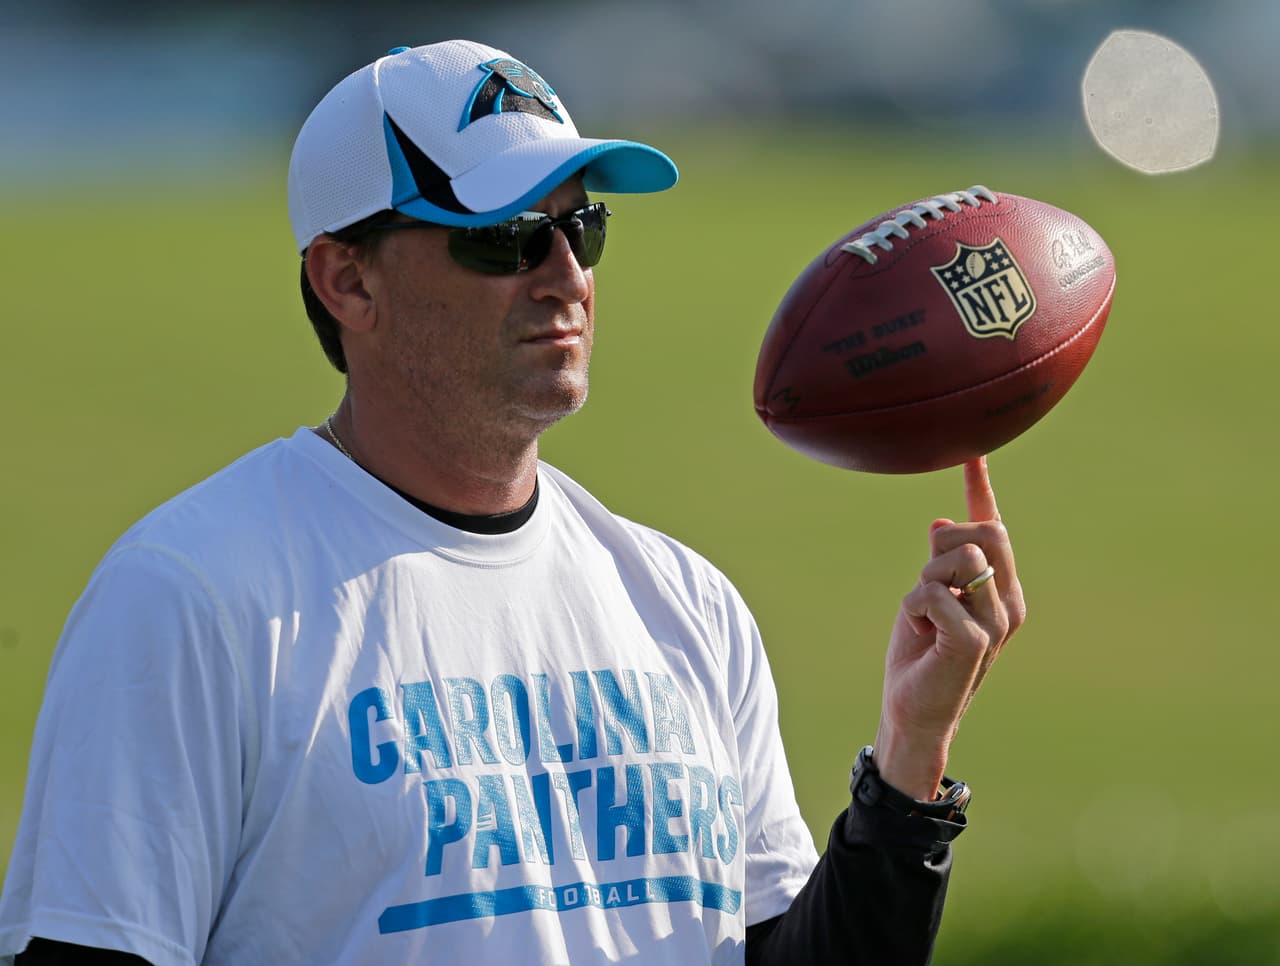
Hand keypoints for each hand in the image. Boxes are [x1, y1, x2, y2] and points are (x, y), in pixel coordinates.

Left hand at [873, 456, 1026, 800]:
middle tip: (928, 587)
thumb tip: (941, 523)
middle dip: (945, 548)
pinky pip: (935, 593)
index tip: (972, 454)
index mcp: (1002, 589)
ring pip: (959, 558)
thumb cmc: (920, 657)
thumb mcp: (928, 598)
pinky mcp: (977, 640)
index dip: (980, 489)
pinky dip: (915, 607)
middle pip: (986, 532)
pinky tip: (921, 635)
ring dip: (925, 582)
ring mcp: (998, 621)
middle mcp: (1010, 602)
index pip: (994, 529)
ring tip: (924, 618)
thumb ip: (940, 564)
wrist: (915, 713)